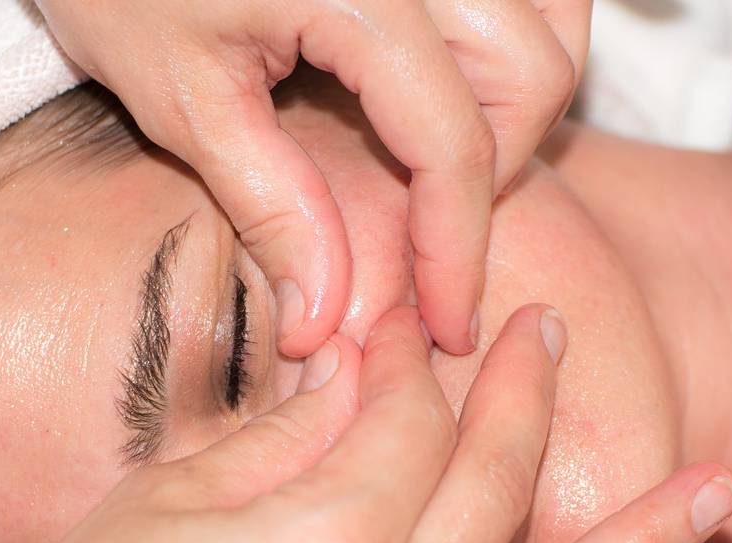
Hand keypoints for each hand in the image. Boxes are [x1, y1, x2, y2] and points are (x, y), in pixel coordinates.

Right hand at [0, 305, 731, 542]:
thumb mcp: (169, 500)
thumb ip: (285, 433)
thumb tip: (355, 368)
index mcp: (326, 539)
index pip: (405, 414)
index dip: (403, 352)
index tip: (402, 315)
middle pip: (494, 483)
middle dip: (524, 393)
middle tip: (552, 332)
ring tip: (709, 497)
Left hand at [35, 0, 590, 355]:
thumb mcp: (184, 99)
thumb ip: (269, 206)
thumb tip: (324, 318)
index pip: (453, 142)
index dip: (456, 250)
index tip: (451, 324)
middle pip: (532, 75)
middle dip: (494, 174)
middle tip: (427, 232)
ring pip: (547, 21)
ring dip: (514, 105)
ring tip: (436, 162)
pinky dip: (503, 49)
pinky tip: (442, 88)